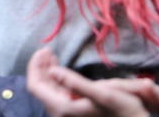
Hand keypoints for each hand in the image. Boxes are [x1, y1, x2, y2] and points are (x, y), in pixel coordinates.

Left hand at [25, 49, 158, 116]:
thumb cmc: (123, 111)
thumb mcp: (103, 93)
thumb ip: (75, 82)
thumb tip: (52, 70)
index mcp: (63, 108)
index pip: (35, 85)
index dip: (35, 66)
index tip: (44, 49)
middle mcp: (60, 113)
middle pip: (40, 88)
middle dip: (41, 67)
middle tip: (47, 50)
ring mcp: (67, 114)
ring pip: (48, 91)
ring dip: (47, 72)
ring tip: (51, 56)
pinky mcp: (74, 113)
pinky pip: (57, 94)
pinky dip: (56, 80)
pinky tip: (61, 70)